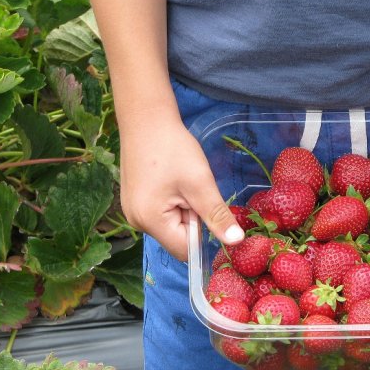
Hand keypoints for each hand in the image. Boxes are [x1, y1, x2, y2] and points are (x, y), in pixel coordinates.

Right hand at [119, 114, 243, 260]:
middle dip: (193, 220)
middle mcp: (137, 223)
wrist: (145, 119)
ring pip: (172, 226)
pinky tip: (173, 182)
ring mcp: (133, 213)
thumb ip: (217, 216)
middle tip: (194, 190)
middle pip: (178, 239)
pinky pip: (163, 215)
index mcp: (150, 221)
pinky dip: (175, 203)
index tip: (209, 210)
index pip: (185, 250)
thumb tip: (236, 241)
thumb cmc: (172, 148)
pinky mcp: (135, 203)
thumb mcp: (200, 183)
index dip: (203, 236)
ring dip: (185, 211)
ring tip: (183, 184)